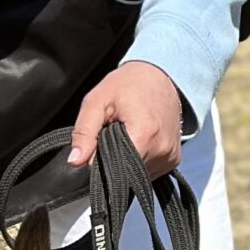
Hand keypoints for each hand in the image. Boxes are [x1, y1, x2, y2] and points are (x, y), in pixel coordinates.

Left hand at [69, 60, 186, 178]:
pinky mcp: (174, 160)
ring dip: (127, 160)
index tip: (100, 142)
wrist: (160, 76)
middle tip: (113, 133)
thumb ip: (84, 132)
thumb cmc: (128, 84)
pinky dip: (139, 159)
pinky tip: (139, 140)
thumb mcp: (97, 101)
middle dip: (113, 159)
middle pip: (125, 173)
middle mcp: (162, 150)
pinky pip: (150, 170)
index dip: (101, 160)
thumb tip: (75, 160)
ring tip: (128, 134)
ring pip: (137, 174)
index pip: (114, 169)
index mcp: (145, 135)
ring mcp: (170, 157)